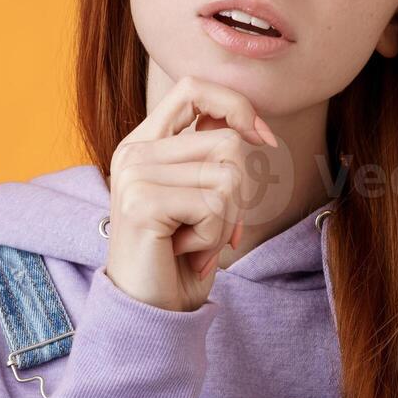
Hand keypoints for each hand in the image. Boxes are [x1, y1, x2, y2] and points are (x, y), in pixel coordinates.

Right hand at [103, 76, 277, 312]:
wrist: (150, 308)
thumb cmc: (182, 254)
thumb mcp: (202, 197)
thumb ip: (212, 157)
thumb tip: (249, 130)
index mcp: (144, 143)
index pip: (193, 88)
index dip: (236, 107)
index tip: (263, 140)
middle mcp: (133, 152)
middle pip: (229, 143)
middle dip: (239, 195)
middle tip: (212, 227)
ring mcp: (134, 175)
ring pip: (229, 176)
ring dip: (227, 219)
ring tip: (196, 240)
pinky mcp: (143, 203)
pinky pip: (215, 205)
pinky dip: (216, 235)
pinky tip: (188, 251)